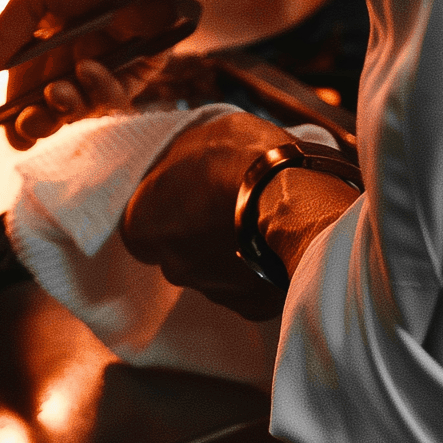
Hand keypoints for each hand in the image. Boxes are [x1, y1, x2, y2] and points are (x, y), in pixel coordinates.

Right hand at [0, 0, 195, 146]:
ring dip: (68, 107)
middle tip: (32, 124)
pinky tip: (92, 70)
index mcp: (43, 34)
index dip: (14, 113)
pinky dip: (102, 91)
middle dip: (39, 121)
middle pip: (52, 104)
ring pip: (83, 105)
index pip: (23, 85)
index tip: (7, 132)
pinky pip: (117, 94)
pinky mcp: (141, 64)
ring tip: (61, 91)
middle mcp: (73, 51)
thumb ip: (2, 36)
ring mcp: (107, 59)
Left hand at [121, 111, 358, 320]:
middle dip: (198, 232)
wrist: (301, 205)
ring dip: (230, 251)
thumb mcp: (201, 134)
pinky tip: (278, 247)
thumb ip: (178, 159)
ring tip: (259, 223)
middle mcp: (172, 266)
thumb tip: (175, 165)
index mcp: (145, 224)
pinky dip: (260, 271)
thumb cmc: (243, 162)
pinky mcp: (251, 308)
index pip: (141, 223)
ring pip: (215, 271)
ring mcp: (212, 291)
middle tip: (227, 204)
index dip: (164, 207)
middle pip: (178, 250)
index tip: (186, 192)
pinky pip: (250, 288)